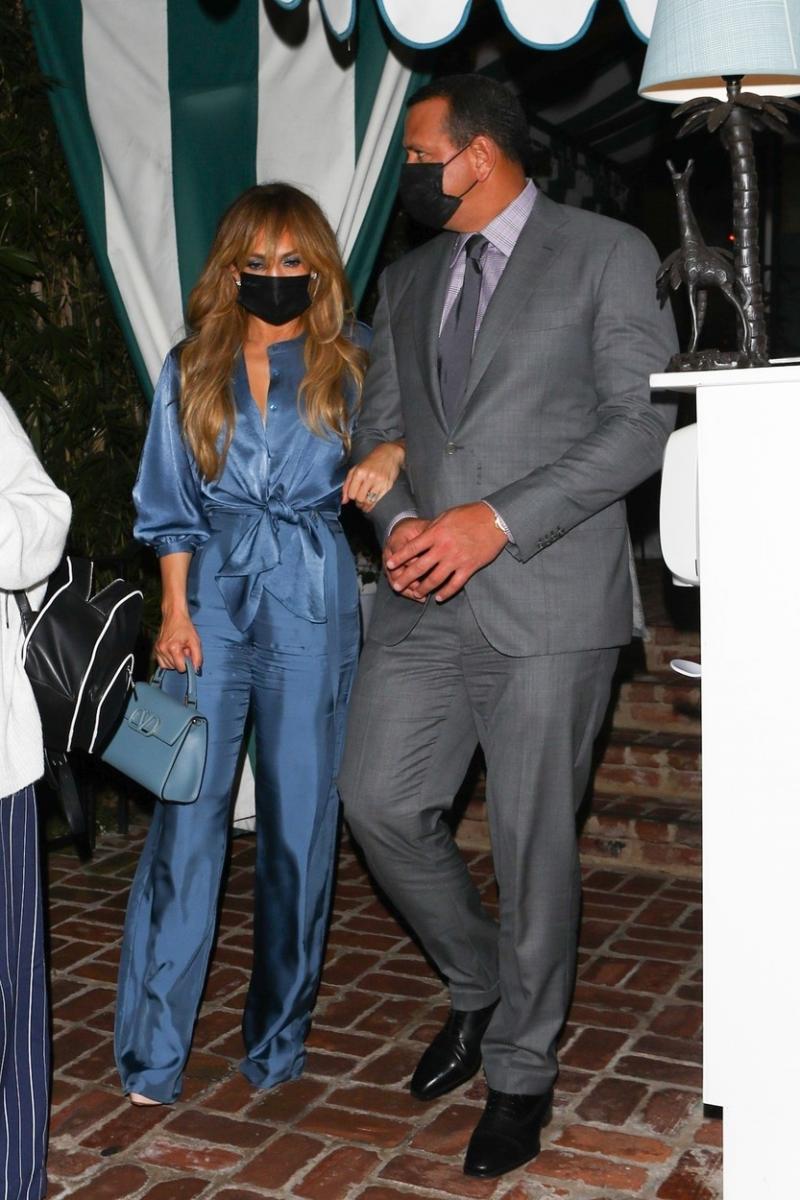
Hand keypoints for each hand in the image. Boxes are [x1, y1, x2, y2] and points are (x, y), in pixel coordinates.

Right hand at [154, 610, 202, 672]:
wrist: (174, 616)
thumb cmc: (185, 627)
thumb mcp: (195, 641)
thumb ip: (197, 657)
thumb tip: (196, 670)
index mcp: (173, 648)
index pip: (180, 668)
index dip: (187, 664)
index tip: (188, 656)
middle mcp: (163, 650)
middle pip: (174, 667)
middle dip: (180, 661)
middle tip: (183, 650)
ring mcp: (158, 650)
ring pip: (167, 667)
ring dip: (174, 661)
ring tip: (178, 650)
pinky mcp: (155, 649)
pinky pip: (161, 663)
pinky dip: (167, 661)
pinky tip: (172, 653)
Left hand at [343, 440, 405, 510]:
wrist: (389, 454)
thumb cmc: (371, 460)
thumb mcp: (356, 468)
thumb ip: (347, 484)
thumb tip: (343, 500)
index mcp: (360, 472)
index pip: (351, 493)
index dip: (351, 496)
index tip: (352, 496)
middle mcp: (370, 477)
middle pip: (360, 498)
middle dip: (358, 501)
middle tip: (358, 501)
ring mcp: (379, 482)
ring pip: (368, 501)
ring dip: (364, 505)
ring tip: (363, 504)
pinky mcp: (387, 486)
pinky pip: (377, 500)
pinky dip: (372, 505)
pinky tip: (370, 504)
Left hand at [385, 503, 507, 602]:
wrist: (495, 519)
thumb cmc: (469, 515)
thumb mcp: (446, 517)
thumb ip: (431, 530)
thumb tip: (418, 540)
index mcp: (436, 534)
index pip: (412, 548)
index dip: (399, 558)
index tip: (390, 565)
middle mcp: (444, 548)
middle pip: (420, 567)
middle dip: (406, 578)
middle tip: (396, 586)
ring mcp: (457, 559)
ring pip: (435, 579)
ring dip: (424, 589)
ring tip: (416, 594)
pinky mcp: (469, 567)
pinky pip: (455, 584)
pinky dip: (446, 593)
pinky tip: (439, 597)